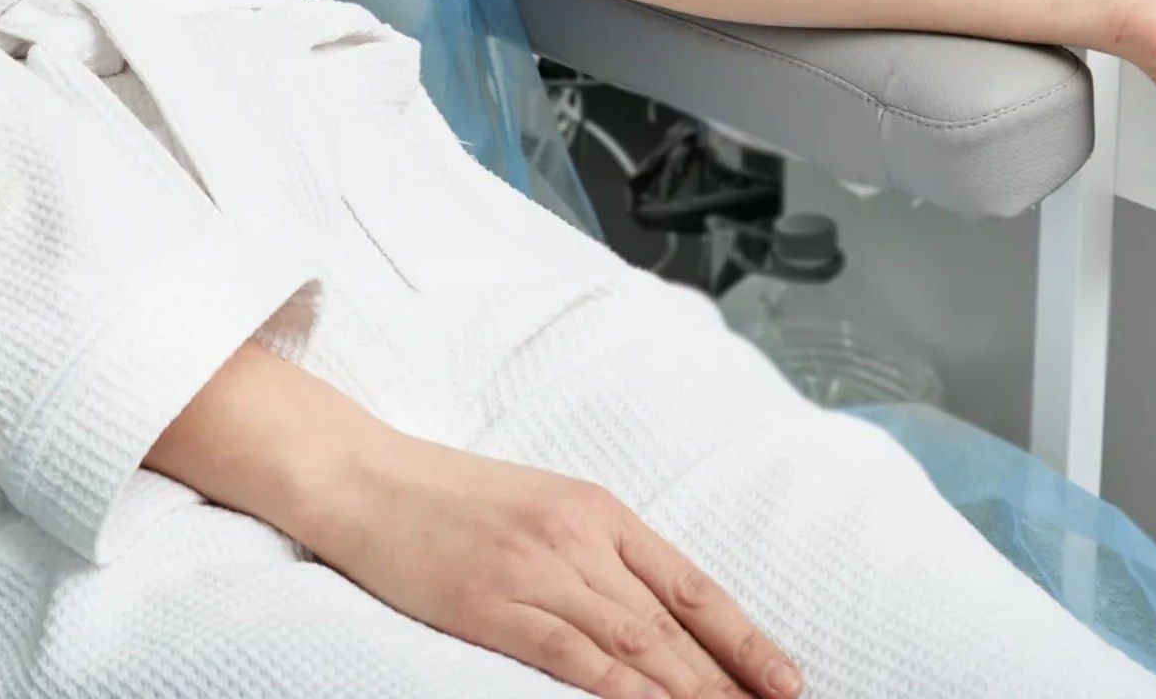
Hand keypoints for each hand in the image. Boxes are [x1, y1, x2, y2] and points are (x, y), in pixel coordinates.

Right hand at [300, 430, 802, 698]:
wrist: (366, 478)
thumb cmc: (448, 496)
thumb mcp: (538, 506)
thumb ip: (596, 552)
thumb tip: (657, 610)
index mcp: (594, 508)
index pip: (689, 583)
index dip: (743, 637)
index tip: (789, 681)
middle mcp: (577, 538)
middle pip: (671, 625)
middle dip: (729, 682)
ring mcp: (535, 572)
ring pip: (635, 645)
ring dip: (690, 694)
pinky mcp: (494, 605)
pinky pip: (571, 658)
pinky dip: (620, 693)